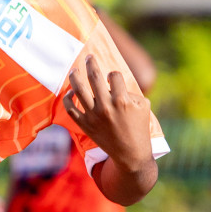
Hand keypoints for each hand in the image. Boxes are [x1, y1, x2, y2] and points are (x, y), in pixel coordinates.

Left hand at [62, 54, 152, 170]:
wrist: (131, 154)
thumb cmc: (139, 127)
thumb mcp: (143, 106)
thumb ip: (130, 91)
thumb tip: (113, 81)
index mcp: (122, 100)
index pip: (114, 76)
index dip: (114, 74)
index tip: (112, 77)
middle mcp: (105, 106)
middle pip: (93, 76)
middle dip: (90, 63)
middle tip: (89, 57)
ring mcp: (93, 115)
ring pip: (78, 89)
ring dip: (74, 76)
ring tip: (74, 70)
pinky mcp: (84, 124)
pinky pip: (70, 108)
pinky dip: (67, 98)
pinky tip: (70, 92)